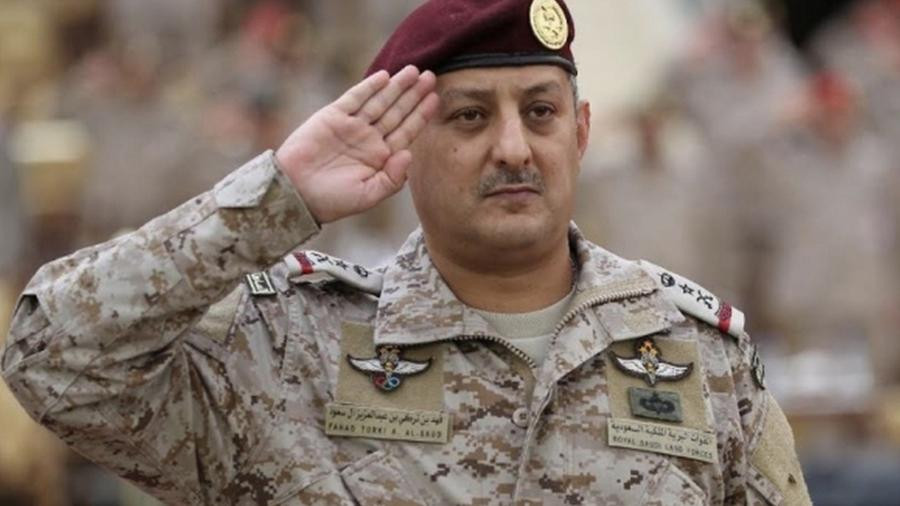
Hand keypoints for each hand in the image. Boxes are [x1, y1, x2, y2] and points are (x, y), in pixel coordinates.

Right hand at [275, 65, 438, 223]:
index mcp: (380, 157)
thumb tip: (410, 154)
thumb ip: (393, 178)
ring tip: (414, 71)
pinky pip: (355, 98)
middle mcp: (369, 139)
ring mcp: (352, 126)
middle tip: (431, 77)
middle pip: (397, 112)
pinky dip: (369, 87)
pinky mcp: (333, 117)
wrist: (296, 193)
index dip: (421, 115)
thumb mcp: (369, 195)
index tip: (435, 100)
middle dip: (413, 95)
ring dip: (396, 87)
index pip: (406, 131)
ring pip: (379, 102)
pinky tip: (384, 76)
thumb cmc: (333, 200)